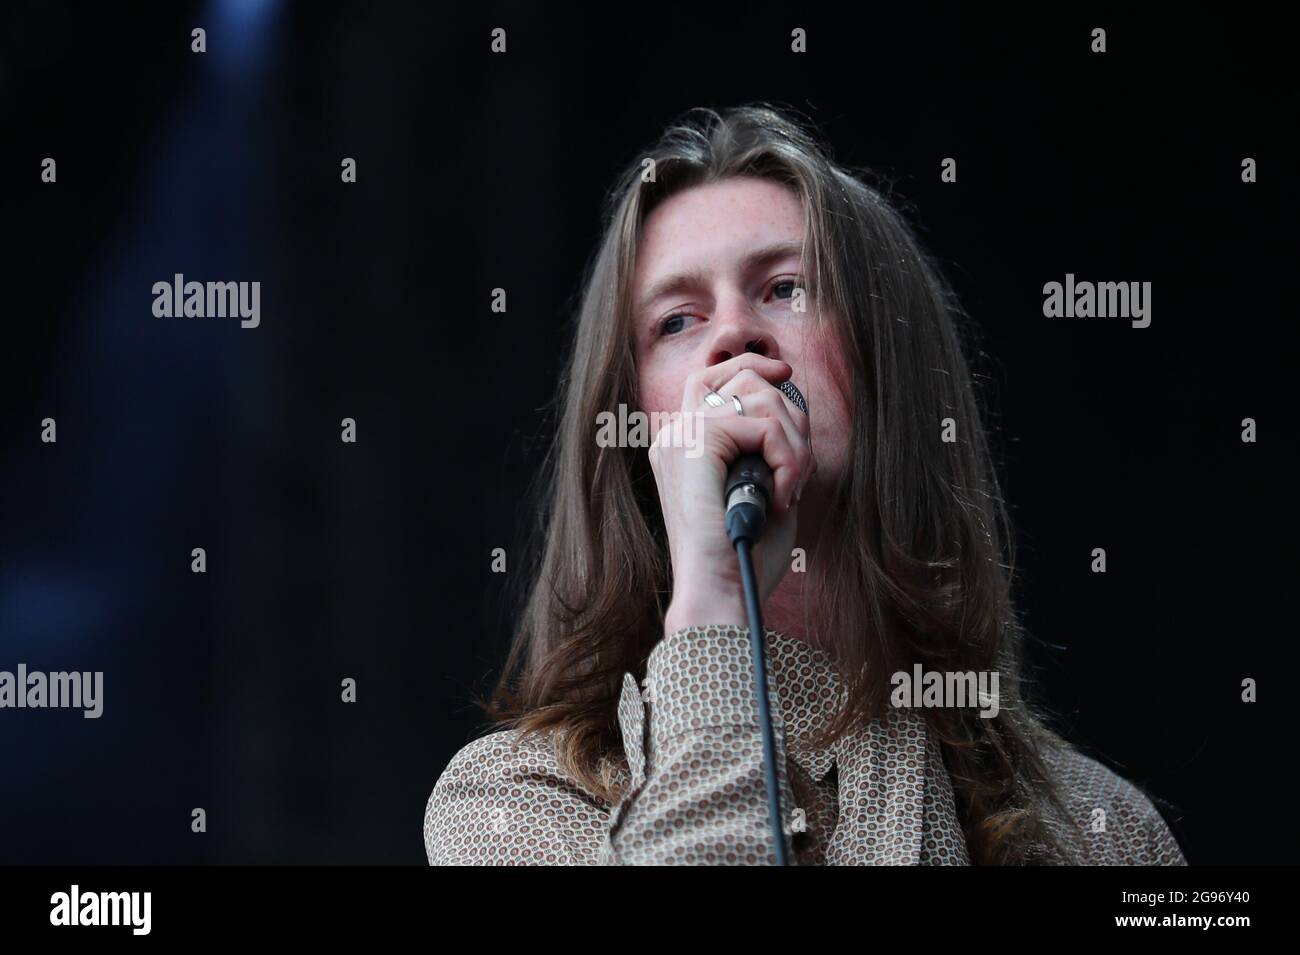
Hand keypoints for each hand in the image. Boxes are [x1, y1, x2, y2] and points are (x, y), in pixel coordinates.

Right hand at [647, 353, 816, 632]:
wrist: (720, 592)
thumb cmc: (744, 556)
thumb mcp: (764, 490)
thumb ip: (771, 449)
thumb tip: (796, 410)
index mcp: (683, 448)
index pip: (712, 378)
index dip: (750, 365)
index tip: (785, 373)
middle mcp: (676, 435)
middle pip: (738, 376)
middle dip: (787, 410)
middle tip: (799, 464)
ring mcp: (682, 435)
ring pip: (758, 397)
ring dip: (793, 443)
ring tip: (791, 488)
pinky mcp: (697, 440)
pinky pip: (765, 426)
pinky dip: (789, 460)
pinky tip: (783, 496)